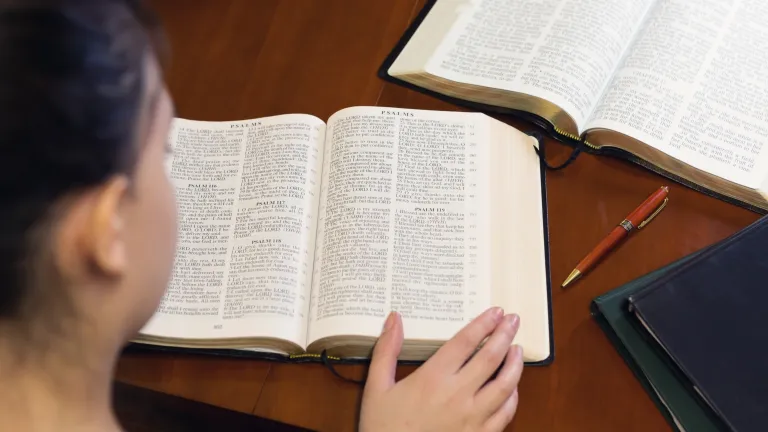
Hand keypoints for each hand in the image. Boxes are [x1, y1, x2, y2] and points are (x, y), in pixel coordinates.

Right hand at [359, 308, 522, 431]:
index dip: (483, 324)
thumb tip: (394, 318)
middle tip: (514, 320)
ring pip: (505, 385)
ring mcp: (472, 417)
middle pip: (490, 358)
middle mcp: (458, 394)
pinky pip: (505, 414)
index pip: (465, 342)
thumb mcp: (376, 387)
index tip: (496, 312)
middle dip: (505, 335)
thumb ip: (386, 351)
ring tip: (517, 349)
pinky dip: (513, 397)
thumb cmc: (383, 428)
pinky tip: (512, 387)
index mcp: (433, 378)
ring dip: (515, 364)